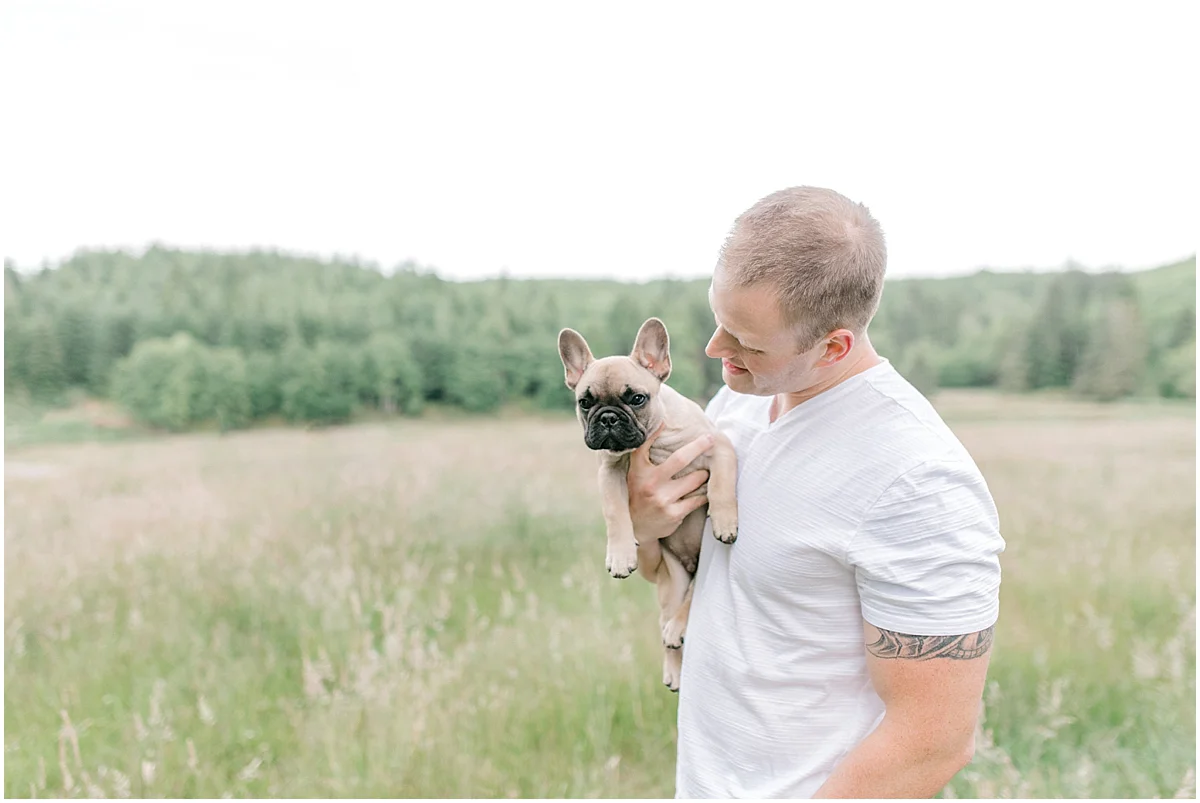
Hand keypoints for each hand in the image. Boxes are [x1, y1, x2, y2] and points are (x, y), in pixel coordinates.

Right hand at [627, 424, 713, 542]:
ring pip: (694, 479)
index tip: (666, 420)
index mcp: (639, 471)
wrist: (636, 528)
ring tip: (706, 471)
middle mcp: (649, 484)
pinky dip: (704, 493)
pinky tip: (706, 489)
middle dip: (698, 446)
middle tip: (710, 439)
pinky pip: (698, 498)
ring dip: (704, 474)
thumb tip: (660, 423)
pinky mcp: (674, 514)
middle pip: (679, 459)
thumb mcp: (635, 473)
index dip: (654, 432)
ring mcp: (662, 500)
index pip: (644, 446)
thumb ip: (644, 452)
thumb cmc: (639, 492)